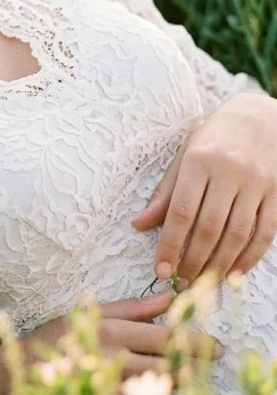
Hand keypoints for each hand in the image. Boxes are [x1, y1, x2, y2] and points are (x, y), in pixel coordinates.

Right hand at [23, 291, 223, 380]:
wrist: (28, 369)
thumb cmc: (60, 335)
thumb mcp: (94, 313)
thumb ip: (133, 308)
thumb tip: (168, 298)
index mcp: (112, 331)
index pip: (165, 337)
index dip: (196, 342)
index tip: (218, 345)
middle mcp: (115, 359)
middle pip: (170, 365)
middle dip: (193, 363)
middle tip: (210, 357)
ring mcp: (114, 384)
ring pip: (162, 386)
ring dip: (176, 379)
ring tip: (182, 370)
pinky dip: (156, 390)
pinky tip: (156, 383)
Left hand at [131, 93, 276, 285]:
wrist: (260, 118)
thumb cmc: (213, 138)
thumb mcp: (184, 156)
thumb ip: (164, 193)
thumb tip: (139, 225)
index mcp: (199, 161)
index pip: (181, 211)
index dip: (170, 244)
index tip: (160, 269)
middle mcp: (229, 172)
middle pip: (209, 227)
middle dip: (194, 261)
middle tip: (181, 283)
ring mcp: (257, 184)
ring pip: (238, 235)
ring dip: (219, 265)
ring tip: (203, 283)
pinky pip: (265, 234)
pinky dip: (249, 258)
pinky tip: (233, 274)